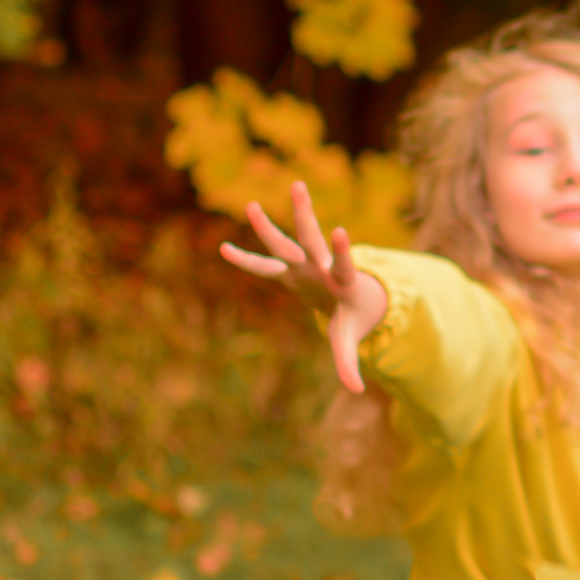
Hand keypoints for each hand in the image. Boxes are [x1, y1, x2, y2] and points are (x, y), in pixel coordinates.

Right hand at [220, 180, 388, 392]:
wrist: (348, 298)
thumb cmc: (351, 318)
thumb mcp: (350, 338)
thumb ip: (349, 362)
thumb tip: (356, 391)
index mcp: (342, 279)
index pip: (343, 262)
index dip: (342, 249)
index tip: (341, 230)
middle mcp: (320, 265)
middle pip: (311, 237)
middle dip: (304, 215)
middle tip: (297, 188)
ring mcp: (303, 263)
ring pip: (285, 241)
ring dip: (267, 226)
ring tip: (250, 204)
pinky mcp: (288, 268)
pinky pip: (264, 263)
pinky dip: (246, 259)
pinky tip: (223, 249)